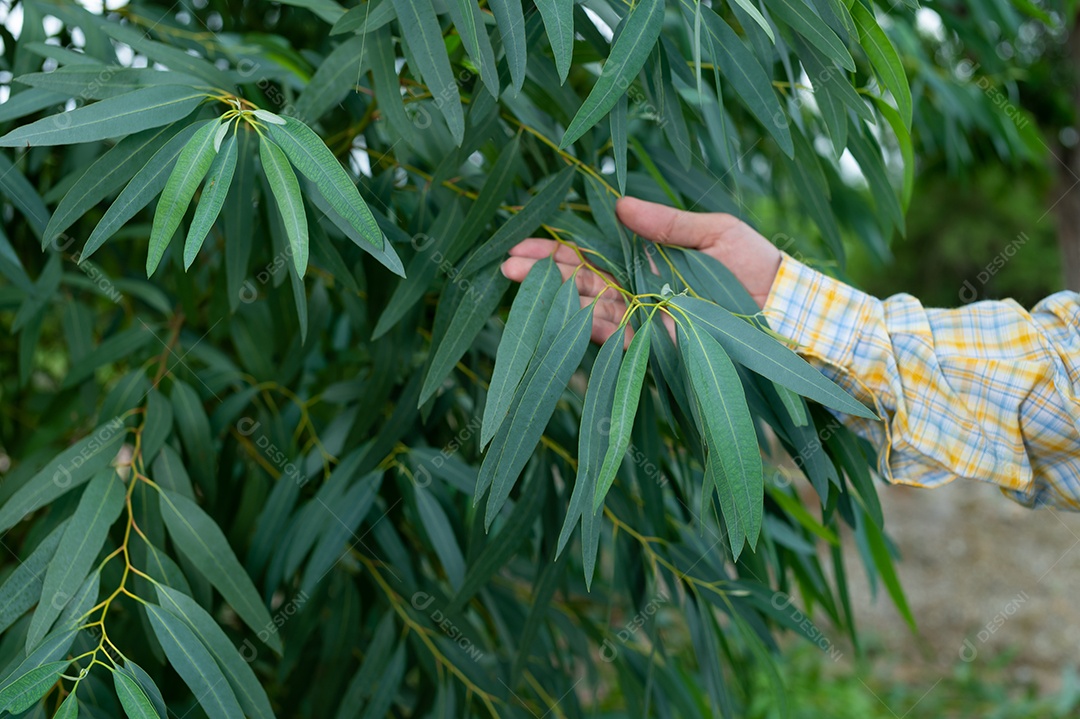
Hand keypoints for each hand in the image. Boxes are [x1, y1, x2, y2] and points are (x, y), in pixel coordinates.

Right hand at [500, 196, 782, 345]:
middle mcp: (637, 289)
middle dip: (542, 272)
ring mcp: (642, 318)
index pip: (592, 254)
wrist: (785, 310)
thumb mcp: (712, 230)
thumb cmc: (754, 264)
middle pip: (579, 280)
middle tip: (506, 263)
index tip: (526, 242)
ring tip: (516, 279)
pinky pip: (611, 336)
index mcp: (646, 259)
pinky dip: (582, 324)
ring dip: (552, 295)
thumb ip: (666, 222)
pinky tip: (554, 311)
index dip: (558, 249)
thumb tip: (619, 203)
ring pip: (585, 306)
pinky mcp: (652, 345)